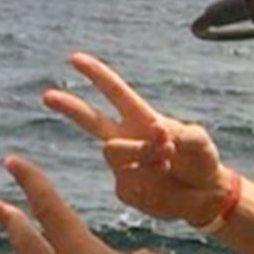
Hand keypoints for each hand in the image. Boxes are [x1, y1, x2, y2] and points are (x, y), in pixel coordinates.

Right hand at [42, 52, 231, 226]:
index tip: (75, 58)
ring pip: (113, 151)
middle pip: (90, 119)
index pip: (114, 92)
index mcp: (141, 119)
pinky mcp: (126, 189)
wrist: (206, 194)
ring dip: (140, 152)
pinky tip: (163, 177)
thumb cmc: (201, 159)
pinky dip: (148, 177)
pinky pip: (127, 180)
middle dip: (70, 107)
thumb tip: (159, 134)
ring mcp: (124, 165)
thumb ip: (182, 133)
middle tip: (47, 95)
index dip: (96, 74)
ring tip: (166, 158)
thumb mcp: (199, 140)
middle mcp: (127, 139)